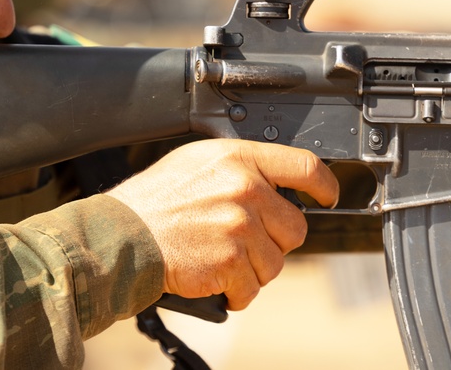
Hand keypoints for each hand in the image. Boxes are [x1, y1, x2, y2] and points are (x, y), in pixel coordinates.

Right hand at [107, 139, 337, 310]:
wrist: (124, 233)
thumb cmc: (156, 199)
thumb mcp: (199, 161)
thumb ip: (242, 167)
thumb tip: (276, 184)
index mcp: (240, 158)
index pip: (305, 166)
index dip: (325, 185)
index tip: (327, 196)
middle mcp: (246, 188)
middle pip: (295, 227)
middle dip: (273, 241)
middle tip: (241, 240)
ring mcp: (240, 225)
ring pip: (275, 263)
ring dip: (252, 269)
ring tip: (220, 257)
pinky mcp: (231, 261)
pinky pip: (252, 288)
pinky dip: (236, 292)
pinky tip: (215, 278)